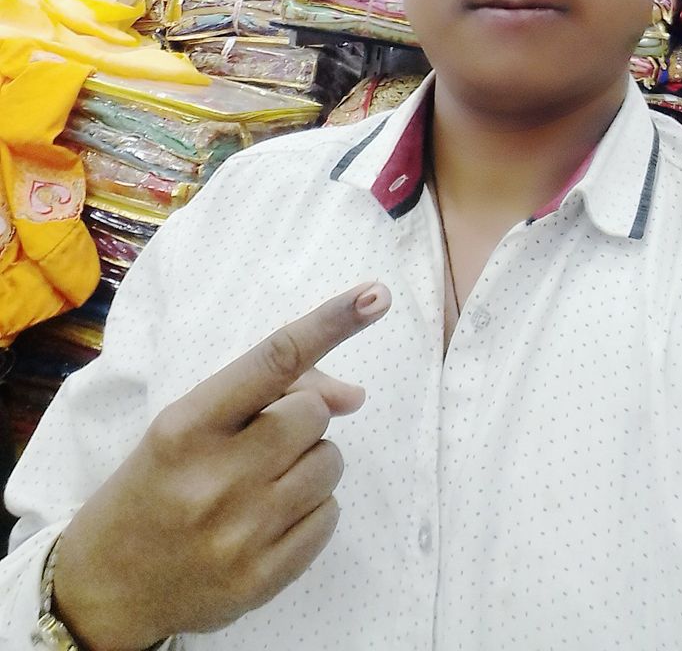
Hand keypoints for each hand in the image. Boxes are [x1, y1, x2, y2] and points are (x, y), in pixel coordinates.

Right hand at [51, 282, 391, 650]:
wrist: (108, 585)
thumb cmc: (157, 483)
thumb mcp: (189, 423)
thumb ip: (268, 395)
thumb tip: (355, 396)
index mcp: (187, 426)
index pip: (273, 361)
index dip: (329, 323)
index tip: (374, 295)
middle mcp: (215, 478)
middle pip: (313, 413)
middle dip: (301, 417)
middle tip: (264, 440)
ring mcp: (241, 533)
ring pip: (329, 462)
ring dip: (310, 462)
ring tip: (264, 480)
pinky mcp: (262, 579)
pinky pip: (329, 516)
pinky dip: (312, 508)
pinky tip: (270, 518)